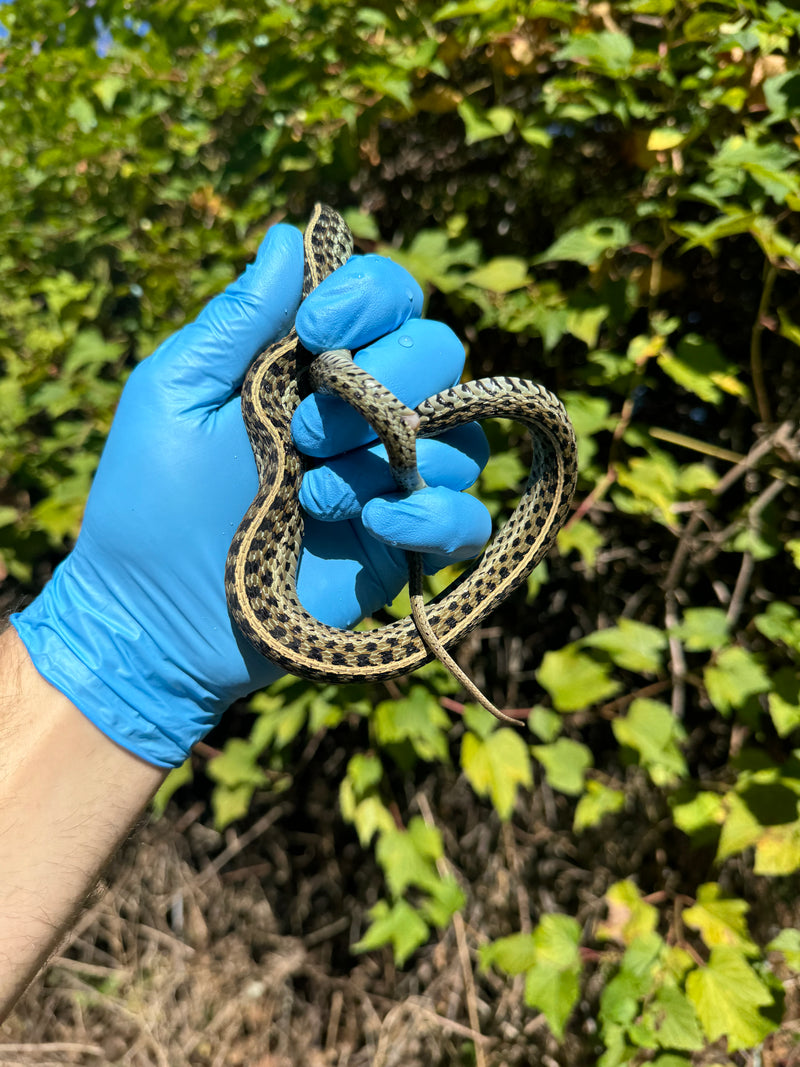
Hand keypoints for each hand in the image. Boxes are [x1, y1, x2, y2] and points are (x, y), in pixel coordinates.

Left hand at [12, 222, 490, 767]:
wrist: (157, 616)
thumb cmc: (151, 500)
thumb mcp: (176, 394)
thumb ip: (237, 320)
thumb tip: (290, 236)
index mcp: (312, 365)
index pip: (390, 296)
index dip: (371, 297)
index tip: (316, 331)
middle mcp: (364, 414)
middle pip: (440, 354)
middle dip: (379, 386)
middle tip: (301, 436)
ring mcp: (391, 481)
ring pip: (463, 437)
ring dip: (390, 459)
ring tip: (314, 499)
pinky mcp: (406, 547)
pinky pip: (471, 520)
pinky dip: (436, 518)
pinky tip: (375, 528)